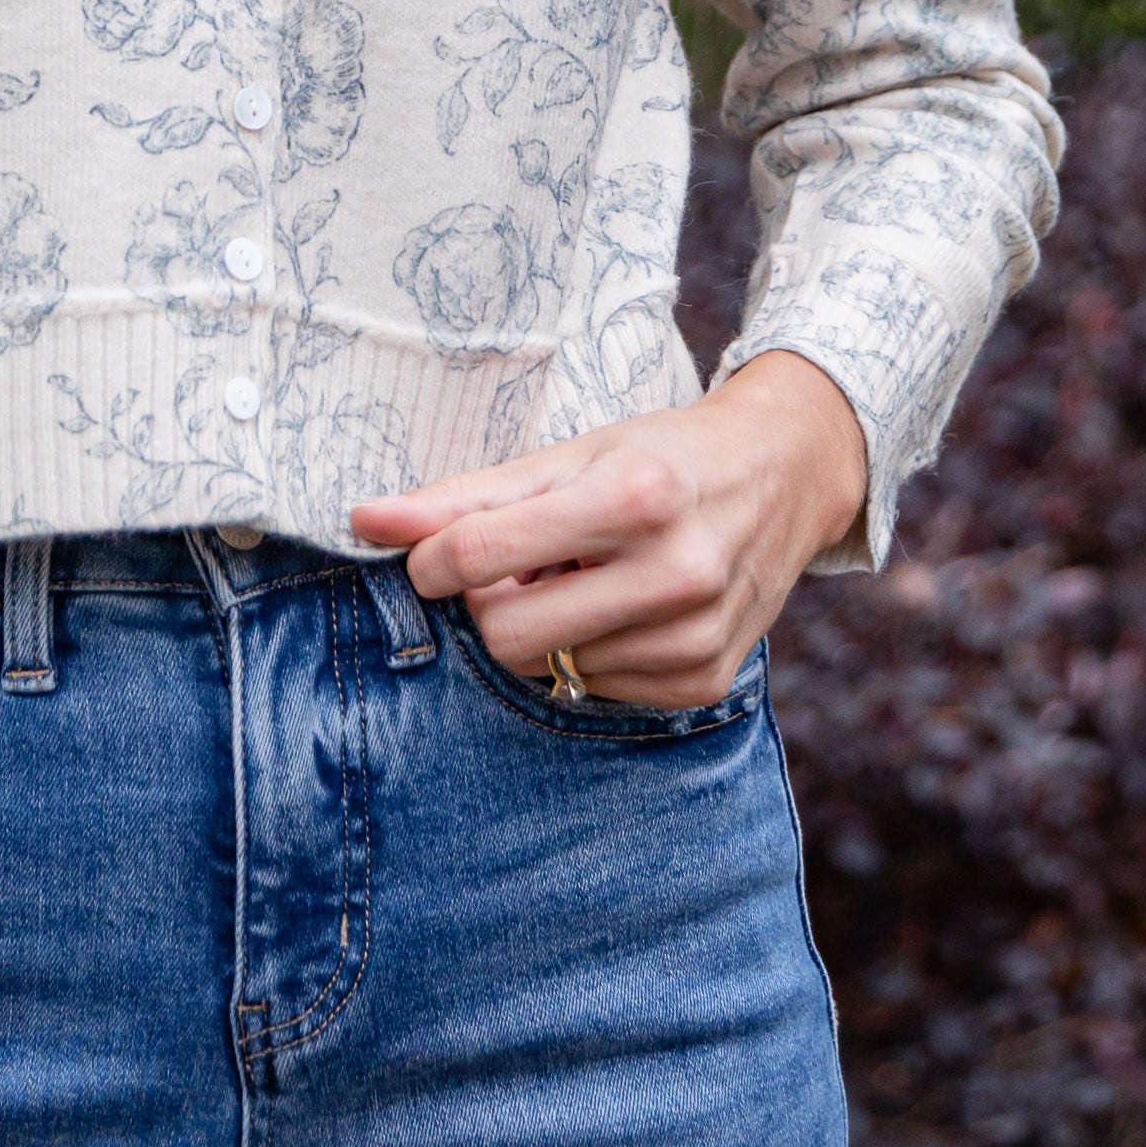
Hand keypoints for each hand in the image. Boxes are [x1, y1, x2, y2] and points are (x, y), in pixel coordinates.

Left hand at [348, 349, 866, 706]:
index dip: (432, 562)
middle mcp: (675, 572)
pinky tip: (624, 608)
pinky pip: (594, 689)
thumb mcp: (566, 457)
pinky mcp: (704, 680)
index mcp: (632, 498)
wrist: (782, 474)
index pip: (482, 556)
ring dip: (547, 625)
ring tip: (591, 576)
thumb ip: (464, 497)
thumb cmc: (659, 457)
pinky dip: (591, 651)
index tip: (431, 557)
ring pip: (547, 666)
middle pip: (505, 633)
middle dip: (492, 602)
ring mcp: (695, 636)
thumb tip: (363, 522)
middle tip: (525, 565)